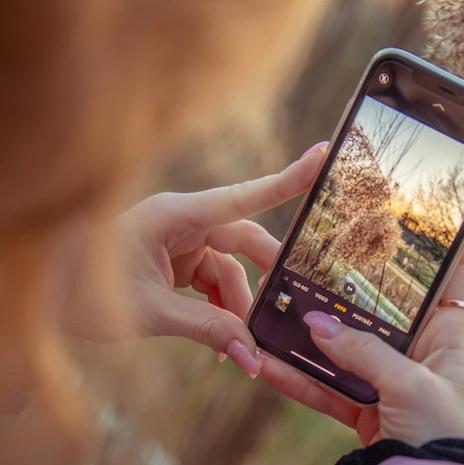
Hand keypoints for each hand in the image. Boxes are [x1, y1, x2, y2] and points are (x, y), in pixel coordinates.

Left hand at [63, 142, 326, 376]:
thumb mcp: (149, 312)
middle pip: (245, 240)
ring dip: (238, 306)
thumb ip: (205, 328)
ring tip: (239, 348)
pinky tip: (222, 341)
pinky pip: (212, 281)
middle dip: (265, 277)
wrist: (44, 295)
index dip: (287, 179)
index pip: (243, 197)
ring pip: (230, 268)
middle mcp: (184, 220)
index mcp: (176, 214)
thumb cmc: (83, 292)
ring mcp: (181, 240)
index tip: (322, 155)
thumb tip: (250, 354)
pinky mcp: (176, 259)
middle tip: (288, 308)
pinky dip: (220, 308)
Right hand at [260, 240, 463, 445]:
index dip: (448, 236)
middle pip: (388, 302)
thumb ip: (363, 353)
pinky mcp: (367, 408)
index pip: (459, 271)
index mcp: (450, 335)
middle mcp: (421, 350)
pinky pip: (330, 386)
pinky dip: (302, 377)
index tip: (422, 205)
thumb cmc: (446, 436)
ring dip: (316, 331)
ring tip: (284, 303)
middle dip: (356, 280)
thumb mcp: (410, 386)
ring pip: (349, 344)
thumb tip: (317, 323)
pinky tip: (272, 362)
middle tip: (325, 250)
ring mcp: (391, 379)